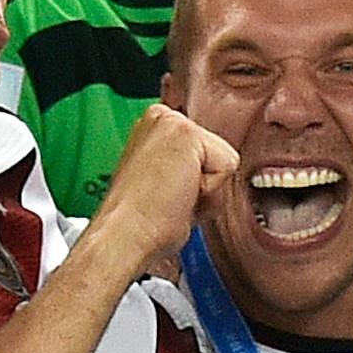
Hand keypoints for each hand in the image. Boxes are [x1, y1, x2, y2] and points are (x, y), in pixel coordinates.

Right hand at [89, 104, 236, 267]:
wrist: (124, 235)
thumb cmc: (140, 222)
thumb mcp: (167, 185)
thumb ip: (187, 170)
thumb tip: (202, 176)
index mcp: (155, 127)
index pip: (207, 153)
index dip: (197, 185)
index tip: (168, 195)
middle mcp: (161, 118)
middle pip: (219, 155)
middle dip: (203, 185)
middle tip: (170, 199)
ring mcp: (172, 121)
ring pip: (224, 161)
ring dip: (207, 191)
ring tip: (173, 198)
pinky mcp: (187, 132)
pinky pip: (228, 166)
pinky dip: (210, 191)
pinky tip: (179, 196)